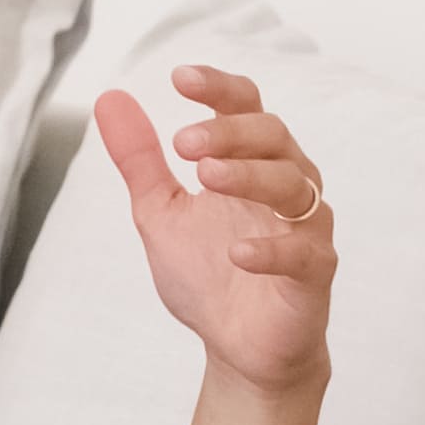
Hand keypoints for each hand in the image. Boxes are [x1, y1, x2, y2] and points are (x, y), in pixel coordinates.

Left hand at [94, 66, 333, 396]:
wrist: (237, 347)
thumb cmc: (208, 273)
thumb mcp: (160, 211)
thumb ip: (139, 160)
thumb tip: (109, 98)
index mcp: (250, 161)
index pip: (245, 106)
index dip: (218, 87)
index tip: (179, 78)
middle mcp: (285, 183)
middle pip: (273, 135)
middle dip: (229, 132)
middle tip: (183, 142)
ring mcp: (305, 226)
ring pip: (294, 183)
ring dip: (249, 175)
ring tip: (205, 177)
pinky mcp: (315, 271)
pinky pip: (304, 251)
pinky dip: (272, 247)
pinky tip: (237, 251)